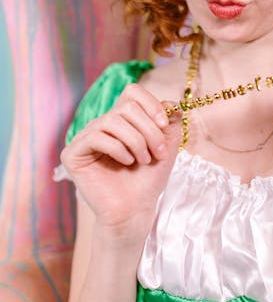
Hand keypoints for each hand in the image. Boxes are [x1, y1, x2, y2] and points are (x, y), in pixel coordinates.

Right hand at [60, 84, 180, 243]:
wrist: (136, 209)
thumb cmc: (148, 179)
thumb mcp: (167, 146)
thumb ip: (169, 122)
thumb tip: (171, 101)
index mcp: (122, 120)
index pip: (132, 92)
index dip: (151, 103)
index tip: (164, 125)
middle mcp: (102, 125)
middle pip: (126, 107)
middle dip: (149, 130)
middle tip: (159, 152)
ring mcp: (85, 138)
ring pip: (111, 120)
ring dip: (136, 141)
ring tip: (143, 160)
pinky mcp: (73, 154)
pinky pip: (96, 137)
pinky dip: (118, 149)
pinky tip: (126, 163)